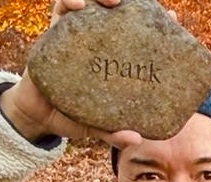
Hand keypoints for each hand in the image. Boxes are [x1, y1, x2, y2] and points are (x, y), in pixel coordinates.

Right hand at [0, 0, 143, 145]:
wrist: (38, 116)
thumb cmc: (73, 115)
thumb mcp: (97, 126)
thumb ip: (113, 132)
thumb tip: (135, 139)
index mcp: (114, 59)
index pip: (137, 33)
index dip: (155, 21)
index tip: (172, 16)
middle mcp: (97, 42)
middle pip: (115, 11)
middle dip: (128, 2)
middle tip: (143, 5)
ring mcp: (76, 35)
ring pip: (89, 3)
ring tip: (113, 1)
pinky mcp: (53, 34)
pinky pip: (60, 10)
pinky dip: (69, 2)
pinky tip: (78, 5)